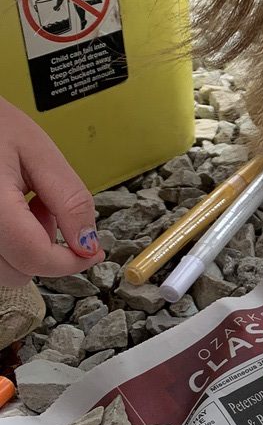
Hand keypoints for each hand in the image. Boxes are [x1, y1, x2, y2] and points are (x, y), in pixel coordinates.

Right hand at [0, 98, 104, 286]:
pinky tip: (11, 209)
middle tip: (47, 208)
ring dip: (24, 247)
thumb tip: (88, 244)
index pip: (34, 257)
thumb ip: (68, 200)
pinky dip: (7, 242)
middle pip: (16, 272)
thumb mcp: (38, 152)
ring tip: (25, 203)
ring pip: (2, 267)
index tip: (91, 252)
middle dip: (44, 250)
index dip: (71, 261)